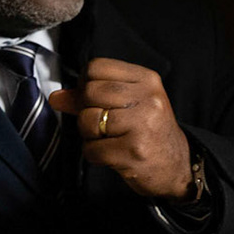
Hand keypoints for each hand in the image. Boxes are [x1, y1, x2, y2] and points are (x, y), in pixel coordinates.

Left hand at [48, 57, 195, 200]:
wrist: (177, 166)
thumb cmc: (149, 132)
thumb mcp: (128, 105)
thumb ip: (90, 97)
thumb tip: (56, 97)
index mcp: (147, 80)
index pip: (96, 67)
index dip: (85, 84)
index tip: (93, 99)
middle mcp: (148, 99)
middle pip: (90, 91)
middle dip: (85, 110)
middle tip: (101, 123)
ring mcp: (142, 125)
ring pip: (88, 120)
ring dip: (89, 135)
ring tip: (107, 139)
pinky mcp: (134, 152)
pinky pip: (92, 149)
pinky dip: (94, 154)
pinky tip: (111, 154)